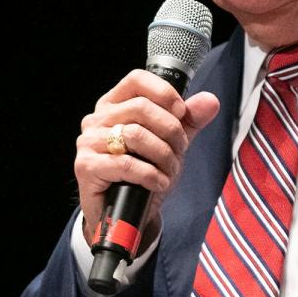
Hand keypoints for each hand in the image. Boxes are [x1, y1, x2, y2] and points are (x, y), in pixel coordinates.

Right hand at [75, 69, 219, 246]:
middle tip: (180, 150)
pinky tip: (159, 183)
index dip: (164, 92)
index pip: (137, 80)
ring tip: (169, 170)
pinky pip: (127, 164)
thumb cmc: (144, 176)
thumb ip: (189, 122)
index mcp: (114, 106)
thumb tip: (210, 100)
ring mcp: (89, 142)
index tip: (181, 112)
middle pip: (141, 108)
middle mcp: (97, 120)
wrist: (125, 216)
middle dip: (171, 131)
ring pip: (136, 135)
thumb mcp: (171, 145)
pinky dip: (151, 175)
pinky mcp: (87, 166)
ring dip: (163, 156)